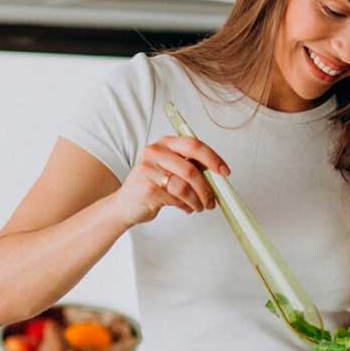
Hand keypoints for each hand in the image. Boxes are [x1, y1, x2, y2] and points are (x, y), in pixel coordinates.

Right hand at [109, 136, 228, 226]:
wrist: (124, 205)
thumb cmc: (150, 185)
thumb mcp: (169, 168)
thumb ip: (189, 165)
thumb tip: (217, 174)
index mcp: (164, 143)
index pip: (194, 145)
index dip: (213, 158)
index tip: (224, 172)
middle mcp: (154, 152)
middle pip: (191, 169)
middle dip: (207, 188)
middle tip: (213, 200)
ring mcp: (149, 170)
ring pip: (185, 187)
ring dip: (198, 200)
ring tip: (200, 206)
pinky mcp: (148, 189)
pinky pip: (176, 199)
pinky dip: (186, 206)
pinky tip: (186, 208)